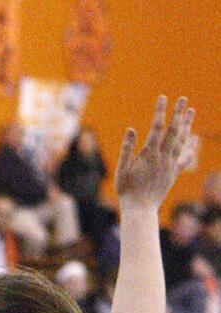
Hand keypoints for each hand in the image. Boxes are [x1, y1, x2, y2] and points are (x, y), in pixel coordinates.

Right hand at [115, 96, 195, 210]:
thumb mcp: (121, 170)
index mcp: (149, 155)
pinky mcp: (173, 173)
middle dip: (178, 114)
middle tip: (183, 99)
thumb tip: (130, 129)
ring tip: (191, 112)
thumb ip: (126, 149)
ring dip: (187, 125)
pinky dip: (190, 147)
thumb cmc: (127, 191)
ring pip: (181, 141)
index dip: (160, 112)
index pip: (156, 128)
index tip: (163, 98)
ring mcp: (170, 165)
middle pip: (173, 131)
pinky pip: (185, 157)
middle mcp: (163, 158)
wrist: (140, 210)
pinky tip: (195, 139)